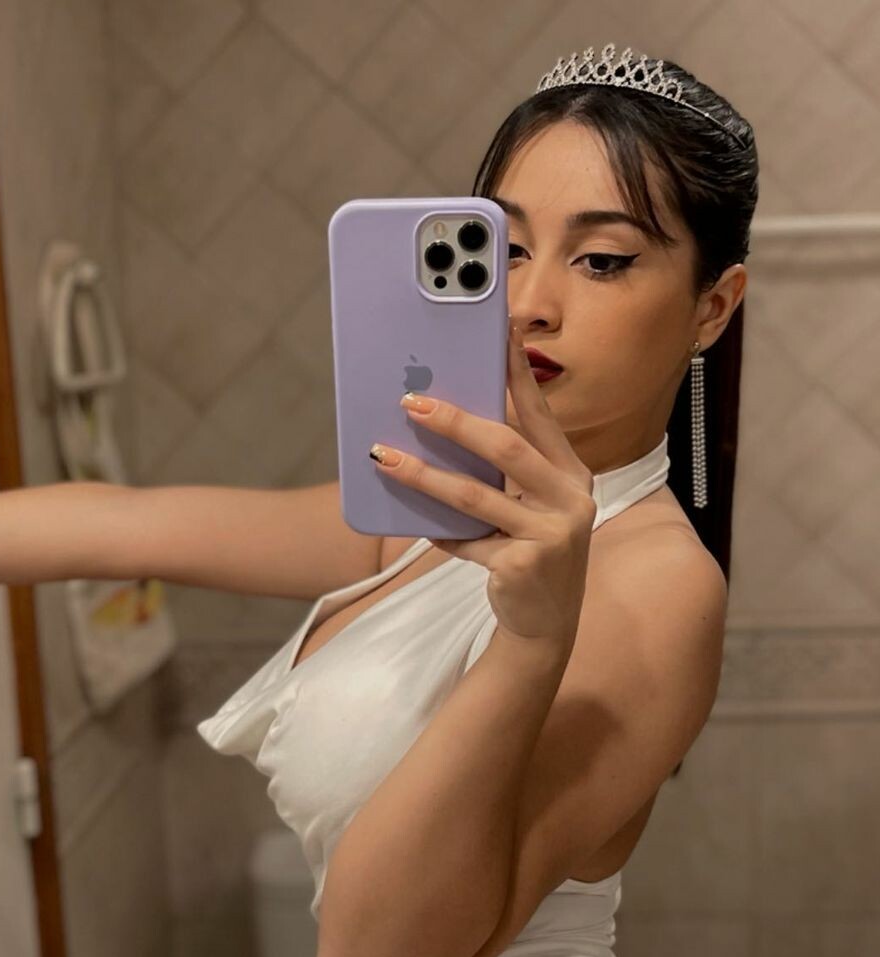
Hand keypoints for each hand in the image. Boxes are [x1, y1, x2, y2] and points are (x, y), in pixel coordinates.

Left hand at [370, 323, 596, 649]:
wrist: (545, 625)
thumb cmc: (527, 552)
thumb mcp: (526, 506)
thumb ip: (501, 471)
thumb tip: (441, 420)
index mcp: (572, 473)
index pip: (539, 414)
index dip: (517, 373)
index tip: (498, 331)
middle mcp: (571, 498)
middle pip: (506, 447)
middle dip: (455, 421)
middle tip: (411, 402)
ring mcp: (552, 534)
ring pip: (475, 496)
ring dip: (423, 473)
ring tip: (383, 456)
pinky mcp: (524, 566)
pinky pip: (466, 541)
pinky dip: (437, 532)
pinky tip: (412, 523)